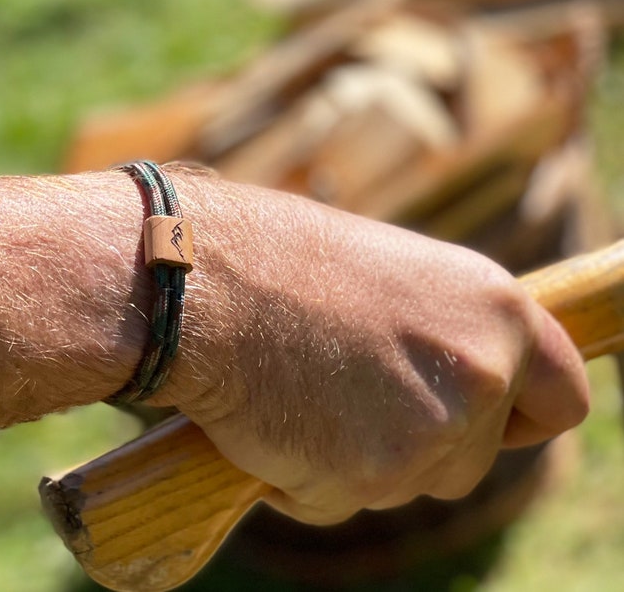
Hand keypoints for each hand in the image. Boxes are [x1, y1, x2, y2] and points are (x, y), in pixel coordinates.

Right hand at [150, 170, 589, 524]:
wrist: (204, 285)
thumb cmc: (280, 265)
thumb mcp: (393, 276)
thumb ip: (444, 334)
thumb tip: (460, 381)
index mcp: (495, 309)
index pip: (560, 398)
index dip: (520, 417)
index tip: (488, 422)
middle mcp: (480, 371)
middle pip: (474, 459)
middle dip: (420, 445)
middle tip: (348, 394)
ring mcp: (429, 429)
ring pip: (408, 485)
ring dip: (358, 460)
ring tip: (304, 393)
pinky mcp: (370, 475)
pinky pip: (343, 500)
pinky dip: (307, 477)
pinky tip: (275, 418)